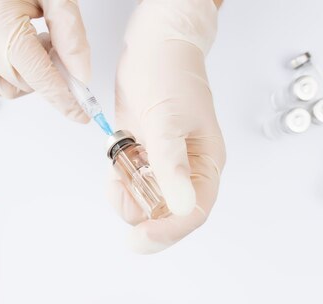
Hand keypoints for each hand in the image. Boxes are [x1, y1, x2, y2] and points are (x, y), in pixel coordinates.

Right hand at [0, 0, 90, 121]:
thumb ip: (71, 35)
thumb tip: (81, 76)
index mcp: (2, 26)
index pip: (42, 78)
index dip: (65, 100)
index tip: (81, 115)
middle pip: (28, 84)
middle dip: (51, 74)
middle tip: (57, 45)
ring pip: (10, 89)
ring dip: (32, 77)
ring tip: (36, 42)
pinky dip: (8, 81)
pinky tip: (19, 58)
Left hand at [108, 0, 225, 253]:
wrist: (150, 46)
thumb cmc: (169, 73)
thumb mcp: (167, 120)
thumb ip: (172, 164)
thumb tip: (182, 206)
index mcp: (205, 165)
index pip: (193, 213)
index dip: (168, 231)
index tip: (140, 238)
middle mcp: (186, 171)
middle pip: (166, 215)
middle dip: (141, 211)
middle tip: (120, 189)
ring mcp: (162, 166)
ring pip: (144, 203)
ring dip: (125, 193)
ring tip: (120, 162)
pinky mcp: (142, 157)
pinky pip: (129, 185)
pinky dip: (117, 180)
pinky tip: (117, 157)